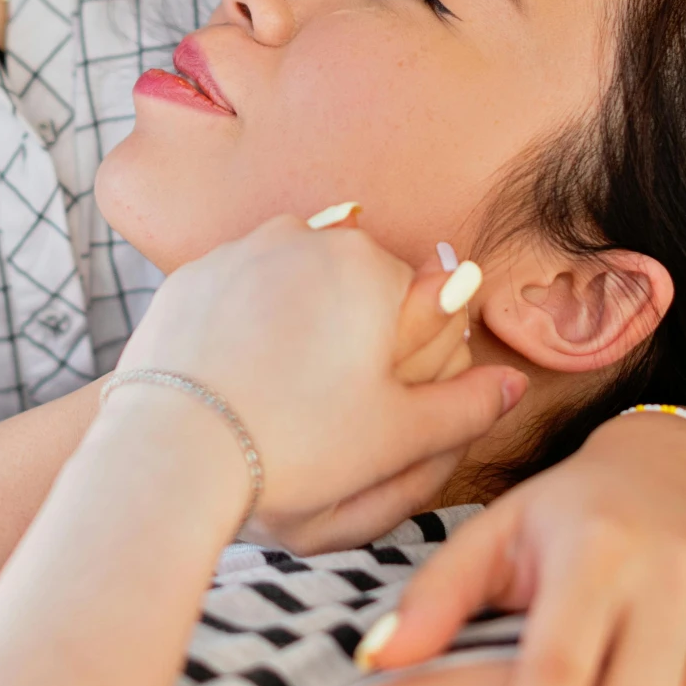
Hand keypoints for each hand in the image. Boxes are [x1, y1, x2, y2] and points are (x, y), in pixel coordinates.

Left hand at [114, 215, 523, 543]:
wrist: (174, 448)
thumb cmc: (297, 444)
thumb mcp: (398, 437)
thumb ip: (466, 407)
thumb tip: (512, 384)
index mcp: (367, 266)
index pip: (414, 303)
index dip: (405, 360)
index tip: (378, 403)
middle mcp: (304, 237)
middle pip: (353, 289)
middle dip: (354, 337)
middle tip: (328, 408)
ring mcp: (239, 250)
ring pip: (294, 288)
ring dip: (301, 329)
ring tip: (283, 396)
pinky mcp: (188, 276)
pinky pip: (237, 297)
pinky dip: (246, 331)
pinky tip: (240, 382)